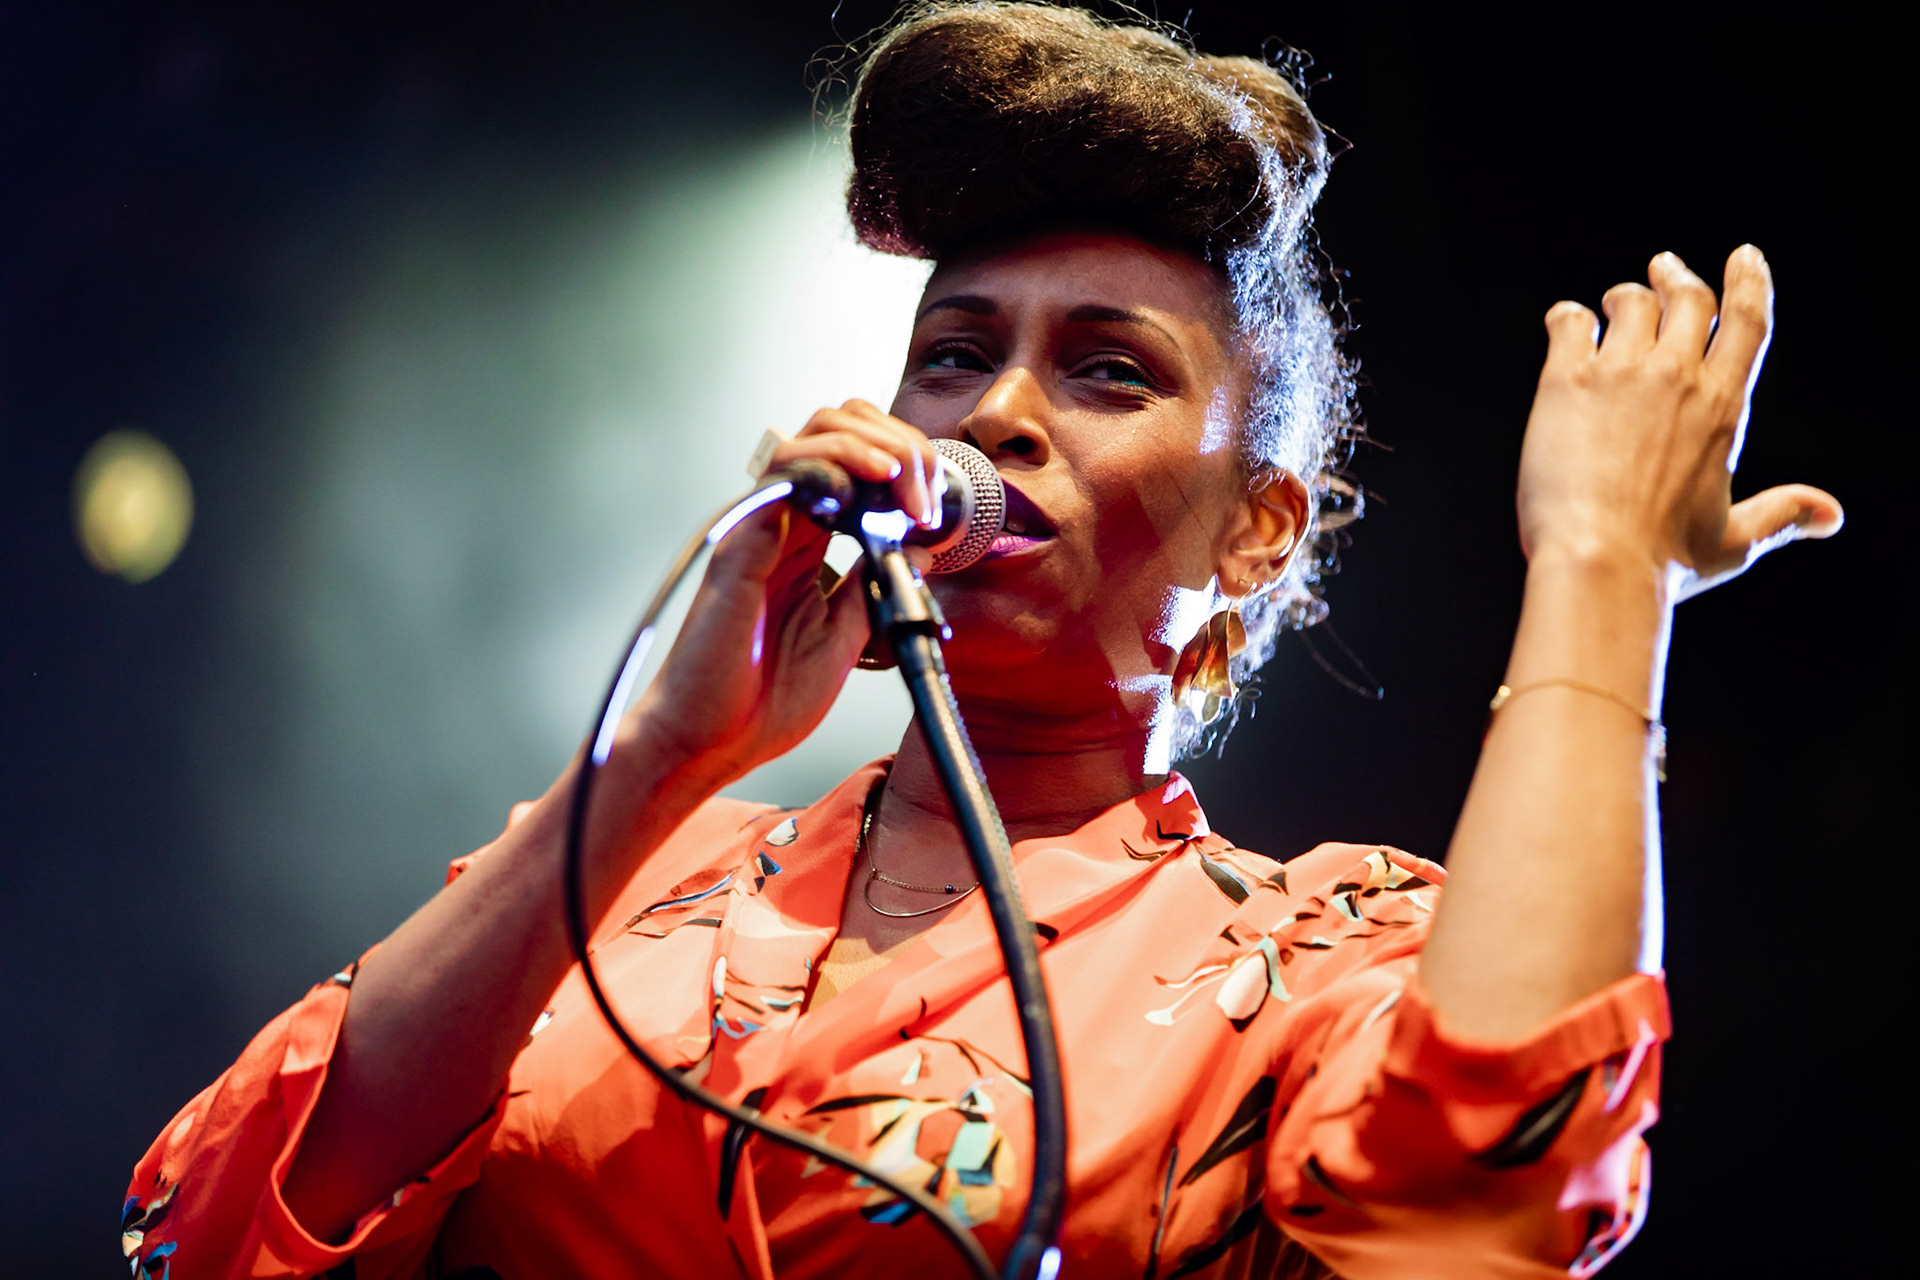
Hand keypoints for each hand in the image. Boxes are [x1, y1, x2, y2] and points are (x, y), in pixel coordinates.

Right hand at [613, 401, 938, 790]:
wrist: (709, 743)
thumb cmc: (761, 704)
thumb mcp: (844, 641)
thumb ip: (876, 587)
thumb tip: (919, 549)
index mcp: (807, 546)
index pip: (856, 467)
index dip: (902, 467)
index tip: (932, 506)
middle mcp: (783, 526)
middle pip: (838, 433)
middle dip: (895, 443)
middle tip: (923, 489)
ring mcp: (760, 529)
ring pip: (814, 437)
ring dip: (870, 443)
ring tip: (901, 477)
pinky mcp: (742, 542)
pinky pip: (783, 474)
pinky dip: (831, 464)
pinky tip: (866, 485)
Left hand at [1517, 246, 1841, 600]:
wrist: (1599, 562)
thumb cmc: (1663, 560)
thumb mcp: (1734, 542)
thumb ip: (1780, 515)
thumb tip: (1830, 516)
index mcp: (1723, 407)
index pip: (1747, 322)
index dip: (1749, 282)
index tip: (1745, 256)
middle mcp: (1677, 377)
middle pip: (1687, 299)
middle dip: (1677, 278)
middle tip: (1664, 269)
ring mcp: (1620, 374)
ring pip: (1630, 303)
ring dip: (1625, 299)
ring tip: (1615, 306)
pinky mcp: (1565, 380)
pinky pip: (1571, 321)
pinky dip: (1569, 317)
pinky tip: (1566, 325)